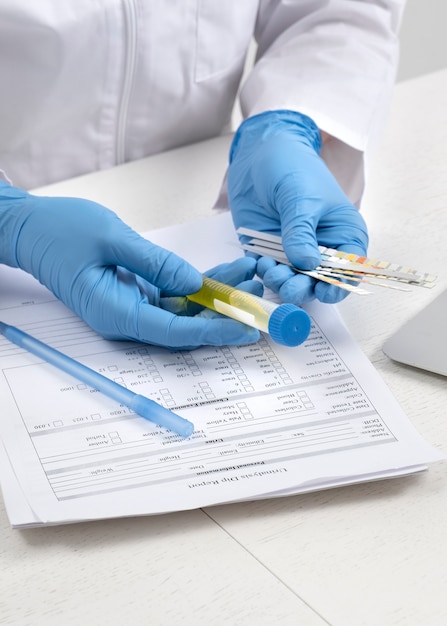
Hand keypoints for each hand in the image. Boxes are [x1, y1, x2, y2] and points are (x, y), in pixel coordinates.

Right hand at [0, 182, 259, 348]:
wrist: (31, 230)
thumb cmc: (61, 231)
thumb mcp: (110, 238)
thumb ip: (154, 262)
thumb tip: (195, 282)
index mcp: (117, 314)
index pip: (175, 333)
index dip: (214, 331)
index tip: (247, 327)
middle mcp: (127, 319)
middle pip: (185, 327)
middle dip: (224, 313)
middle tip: (259, 296)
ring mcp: (132, 308)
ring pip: (184, 311)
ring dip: (216, 296)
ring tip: (250, 275)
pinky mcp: (136, 295)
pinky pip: (174, 296)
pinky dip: (198, 286)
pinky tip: (224, 272)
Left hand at [227, 110, 368, 303]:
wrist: (258, 154)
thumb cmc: (292, 167)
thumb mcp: (301, 197)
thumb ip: (302, 231)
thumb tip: (307, 263)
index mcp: (343, 234)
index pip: (349, 270)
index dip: (339, 284)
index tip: (323, 291)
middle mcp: (321, 249)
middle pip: (318, 281)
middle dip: (304, 287)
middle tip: (290, 286)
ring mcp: (293, 252)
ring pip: (292, 281)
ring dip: (282, 282)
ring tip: (272, 271)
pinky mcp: (267, 251)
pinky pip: (267, 272)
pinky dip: (264, 273)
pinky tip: (260, 264)